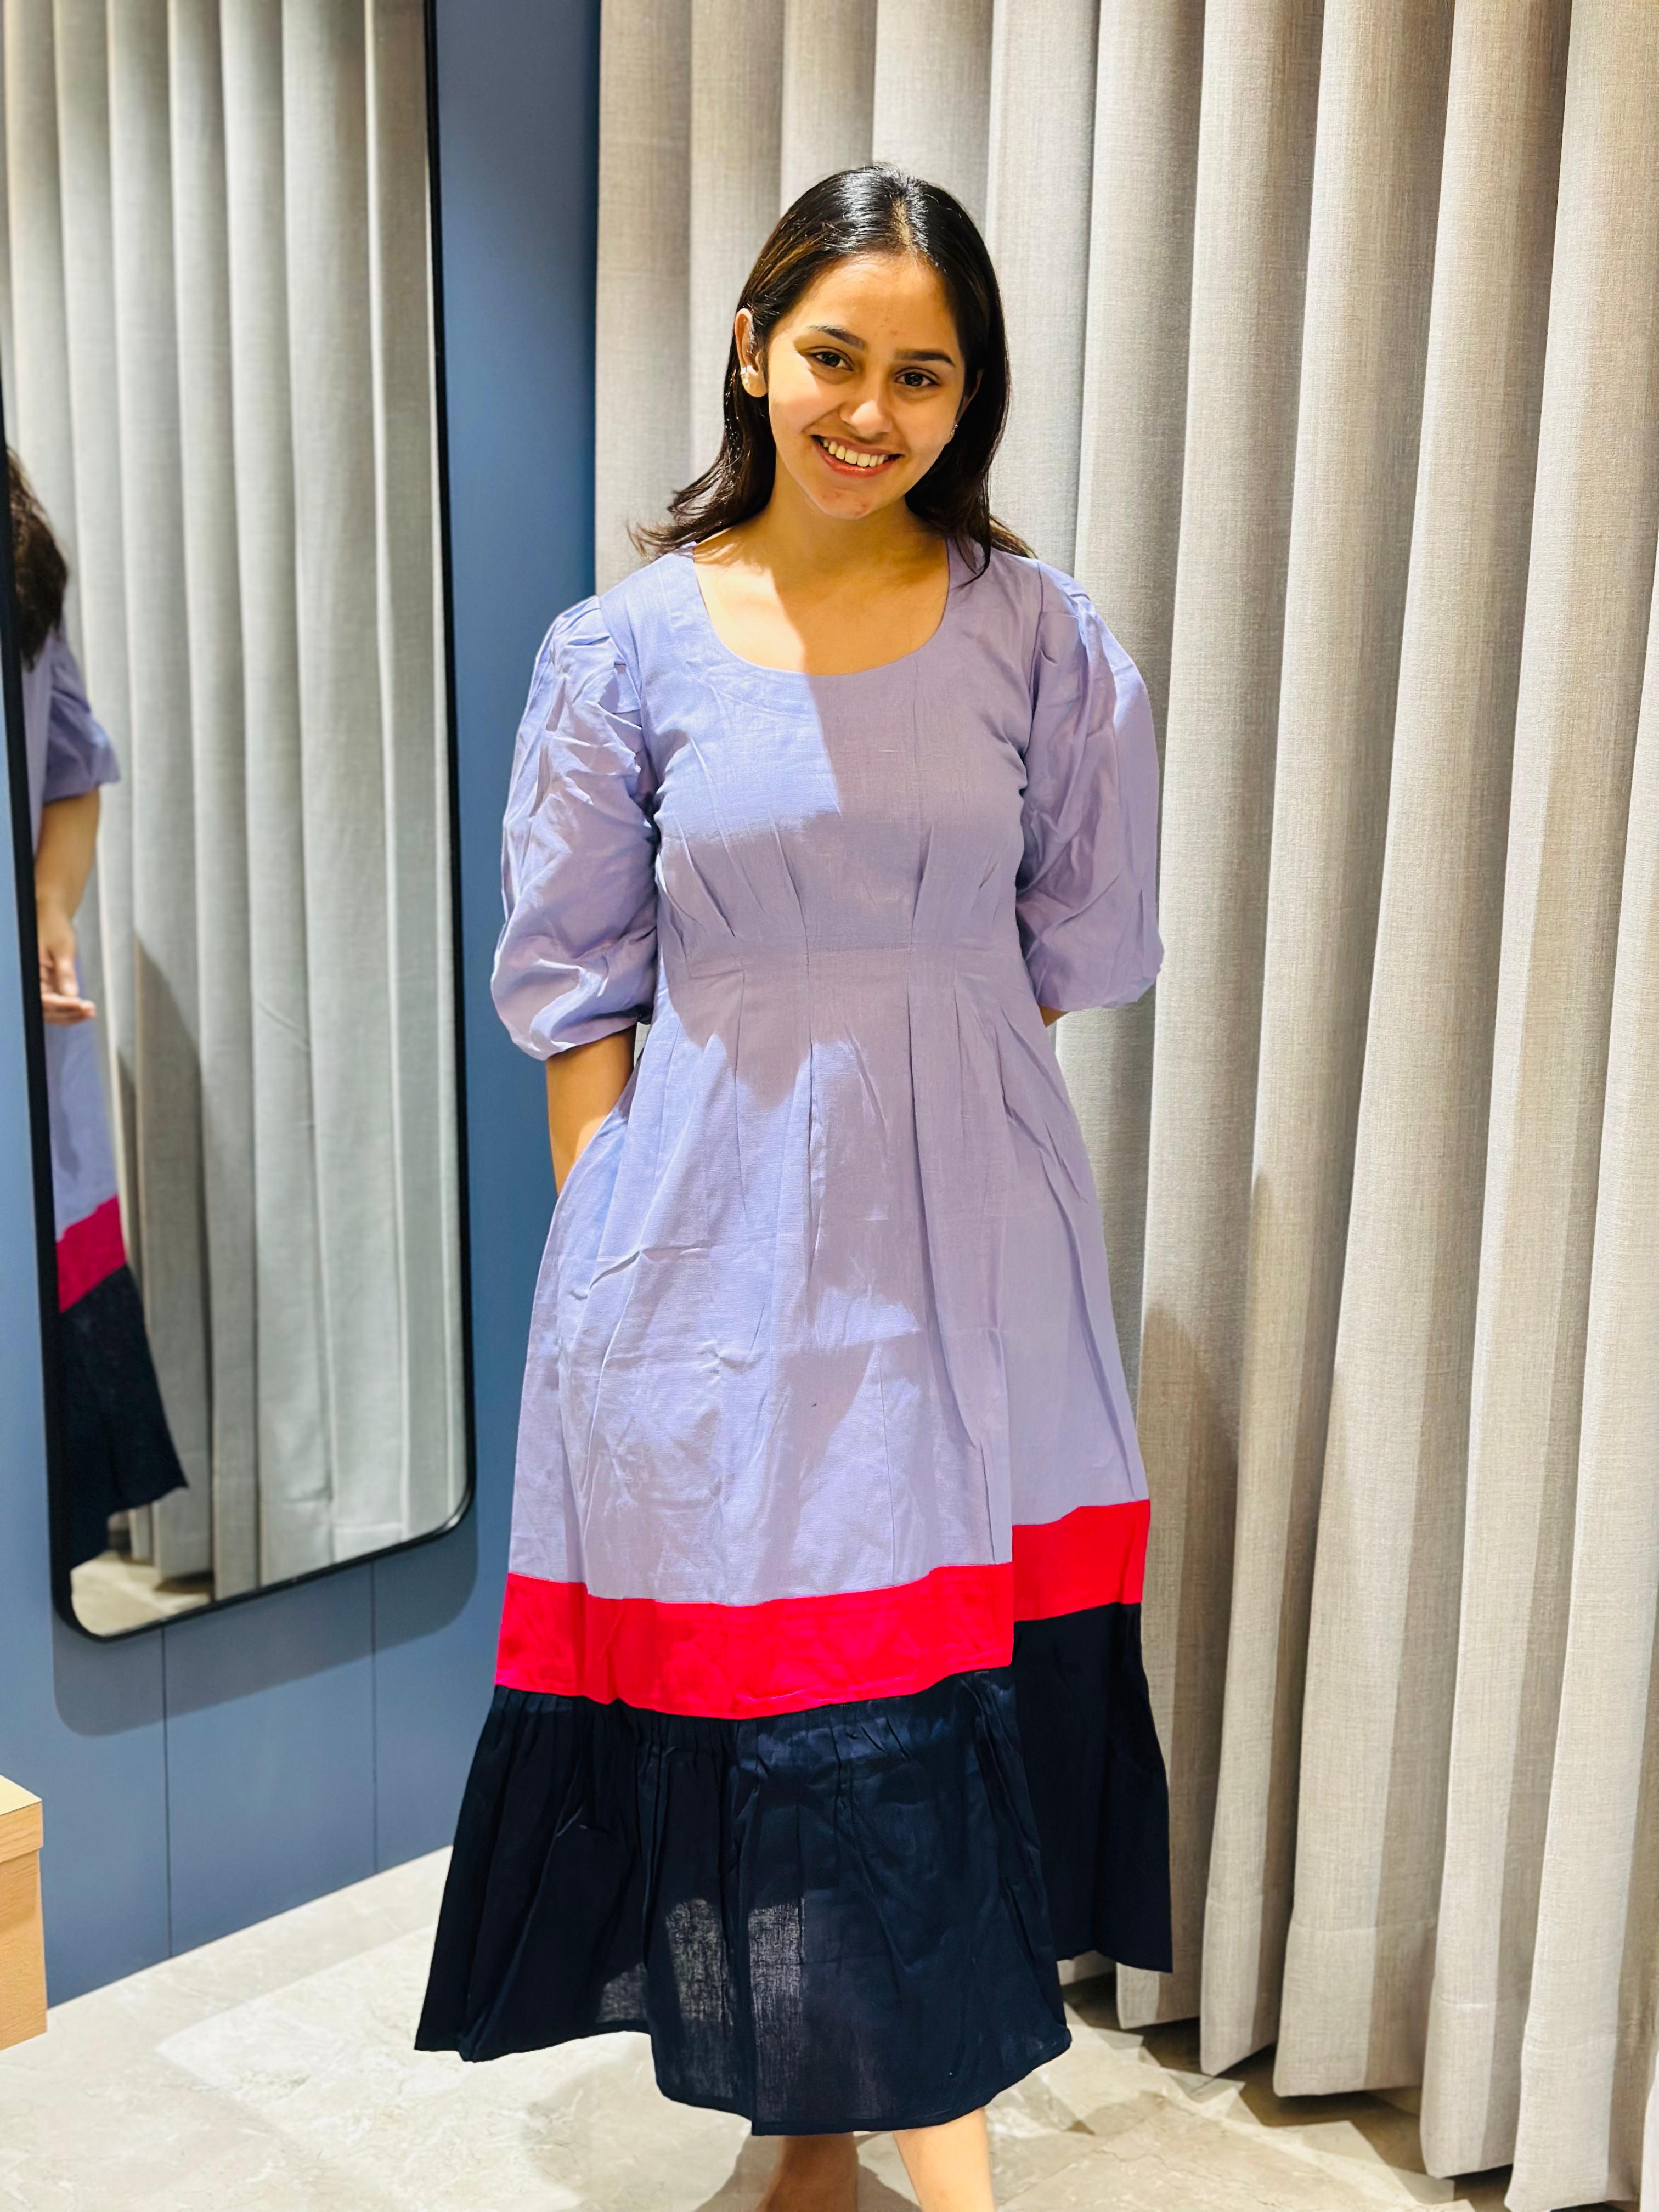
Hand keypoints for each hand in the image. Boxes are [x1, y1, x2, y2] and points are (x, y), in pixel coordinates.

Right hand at [36, 898, 95, 1023]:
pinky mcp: (48, 984)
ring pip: (52, 1010)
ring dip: (71, 1014)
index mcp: (31, 971)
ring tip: (90, 1012)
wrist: (52, 915)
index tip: (81, 1004)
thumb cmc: (53, 926)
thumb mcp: (62, 948)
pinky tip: (84, 1008)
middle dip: (69, 1014)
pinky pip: (56, 1002)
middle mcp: (33, 980)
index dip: (63, 1005)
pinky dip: (70, 1007)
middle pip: (47, 1010)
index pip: (44, 999)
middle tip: (89, 1011)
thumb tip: (71, 995)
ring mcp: (41, 984)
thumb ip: (65, 973)